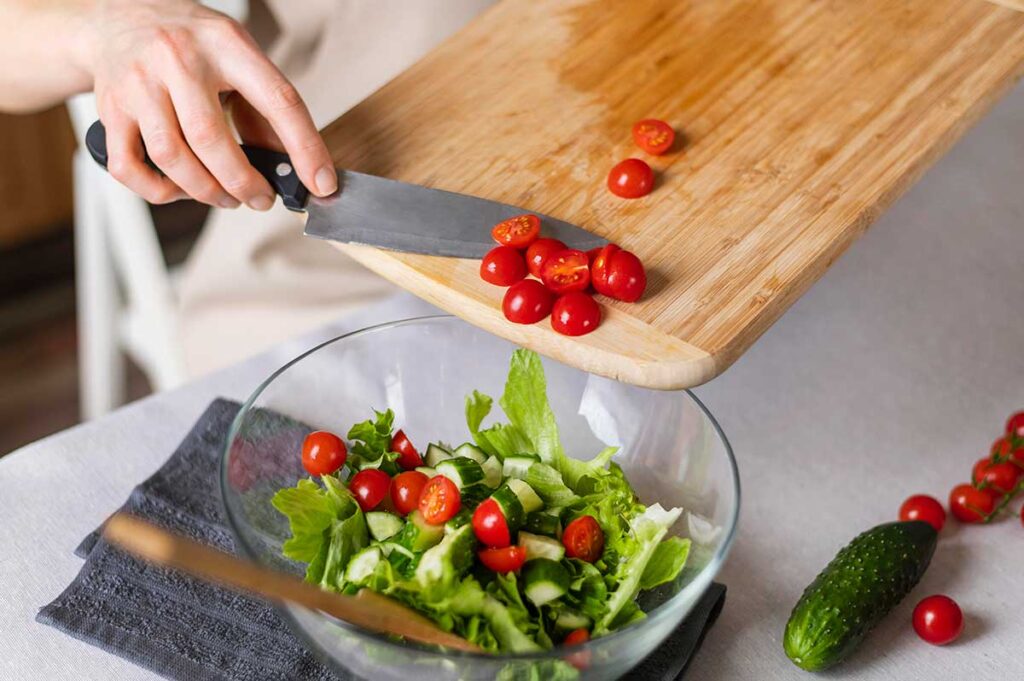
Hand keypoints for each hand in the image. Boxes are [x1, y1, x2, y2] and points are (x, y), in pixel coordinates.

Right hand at [82, 0, 335, 208]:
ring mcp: (139, 84)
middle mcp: (178, 59)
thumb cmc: (190, 44)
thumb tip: (294, 166)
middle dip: (244, 183)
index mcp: (226, 44)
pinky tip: (181, 190)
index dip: (305, 147)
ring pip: (172, 158)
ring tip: (225, 197)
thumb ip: (264, 108)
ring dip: (206, 192)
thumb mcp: (237, 57)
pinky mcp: (111, 109)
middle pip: (212, 139)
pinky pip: (131, 167)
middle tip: (260, 199)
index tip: (321, 184)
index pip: (277, 99)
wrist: (118, 17)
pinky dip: (160, 191)